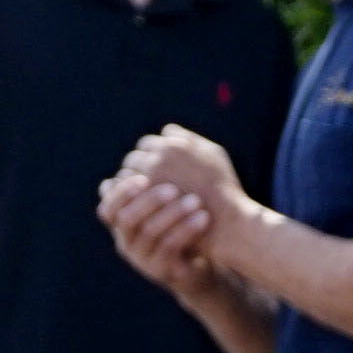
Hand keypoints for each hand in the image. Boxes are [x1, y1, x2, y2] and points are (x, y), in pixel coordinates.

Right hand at [97, 170, 226, 300]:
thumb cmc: (186, 218)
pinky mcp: (162, 271)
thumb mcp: (172, 195)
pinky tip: (203, 217)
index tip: (143, 176)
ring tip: (196, 201)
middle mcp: (127, 240)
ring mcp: (143, 258)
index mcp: (123, 221)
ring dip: (173, 214)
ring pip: (150, 233)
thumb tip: (167, 131)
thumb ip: (163, 170)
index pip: (109, 205)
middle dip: (149, 201)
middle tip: (173, 188)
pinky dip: (187, 230)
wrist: (205, 257)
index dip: (121, 191)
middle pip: (127, 218)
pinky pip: (171, 248)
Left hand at [106, 123, 247, 216]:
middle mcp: (160, 158)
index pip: (146, 144)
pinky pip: (126, 197)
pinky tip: (137, 208)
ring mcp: (150, 181)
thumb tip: (166, 131)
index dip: (148, 156)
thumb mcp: (213, 155)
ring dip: (129, 185)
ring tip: (138, 197)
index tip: (150, 168)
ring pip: (126, 177)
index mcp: (174, 145)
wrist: (226, 222)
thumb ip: (189, 139)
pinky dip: (128, 200)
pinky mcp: (145, 203)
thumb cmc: (222, 188)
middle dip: (136, 169)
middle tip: (140, 182)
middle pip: (133, 158)